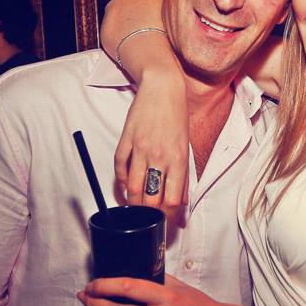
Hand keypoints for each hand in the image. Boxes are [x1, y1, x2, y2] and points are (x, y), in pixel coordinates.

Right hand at [115, 70, 187, 217]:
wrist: (162, 87)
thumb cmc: (177, 116)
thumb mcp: (186, 146)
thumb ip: (183, 176)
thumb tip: (181, 202)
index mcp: (179, 159)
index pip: (171, 199)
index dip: (167, 214)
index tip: (165, 218)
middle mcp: (160, 156)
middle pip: (150, 197)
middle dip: (149, 213)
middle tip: (149, 216)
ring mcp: (141, 148)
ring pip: (132, 187)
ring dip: (133, 201)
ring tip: (135, 206)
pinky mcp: (126, 140)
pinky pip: (119, 167)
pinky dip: (120, 181)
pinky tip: (125, 186)